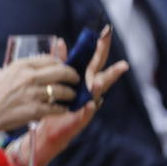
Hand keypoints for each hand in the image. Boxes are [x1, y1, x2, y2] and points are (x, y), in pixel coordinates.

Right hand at [0, 54, 79, 146]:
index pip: (50, 59)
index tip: (64, 68)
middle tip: (75, 80)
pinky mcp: (35, 111)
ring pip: (62, 91)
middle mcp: (28, 77)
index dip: (61, 63)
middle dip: (72, 76)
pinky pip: (57, 108)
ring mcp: (32, 94)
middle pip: (61, 72)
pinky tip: (62, 109)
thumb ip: (6, 70)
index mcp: (20, 66)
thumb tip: (8, 70)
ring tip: (71, 96)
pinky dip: (62, 109)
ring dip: (70, 94)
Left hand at [16, 26, 128, 165]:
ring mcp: (86, 107)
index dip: (99, 48)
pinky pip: (83, 114)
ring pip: (97, 95)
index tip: (105, 32)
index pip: (94, 61)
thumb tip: (59, 41)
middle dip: (112, 68)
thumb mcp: (57, 80)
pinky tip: (90, 103)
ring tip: (103, 78)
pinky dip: (87, 109)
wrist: (45, 132)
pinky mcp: (77, 121)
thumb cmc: (54, 104)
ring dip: (100, 87)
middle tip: (120, 59)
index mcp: (83, 81)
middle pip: (101, 75)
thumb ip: (60, 62)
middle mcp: (89, 93)